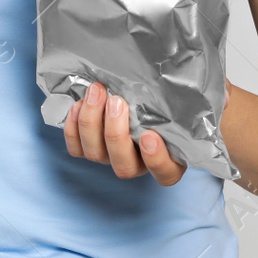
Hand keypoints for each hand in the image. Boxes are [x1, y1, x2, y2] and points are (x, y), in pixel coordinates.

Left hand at [63, 81, 185, 185]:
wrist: (138, 93)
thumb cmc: (165, 100)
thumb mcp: (182, 103)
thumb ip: (185, 103)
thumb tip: (182, 84)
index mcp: (168, 159)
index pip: (165, 174)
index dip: (156, 160)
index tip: (150, 136)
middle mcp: (138, 164)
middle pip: (123, 166)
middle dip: (116, 134)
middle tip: (116, 102)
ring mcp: (111, 157)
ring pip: (95, 154)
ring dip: (92, 123)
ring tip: (97, 92)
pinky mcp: (89, 148)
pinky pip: (76, 148)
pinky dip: (73, 128)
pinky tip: (79, 104)